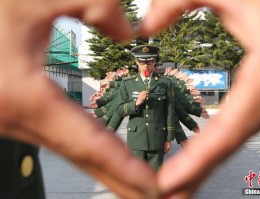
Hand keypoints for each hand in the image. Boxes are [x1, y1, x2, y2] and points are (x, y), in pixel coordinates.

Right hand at [0, 1, 157, 198]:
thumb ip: (96, 7)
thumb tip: (127, 33)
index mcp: (23, 94)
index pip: (89, 142)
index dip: (125, 167)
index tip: (156, 188)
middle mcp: (14, 115)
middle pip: (82, 156)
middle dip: (121, 182)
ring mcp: (10, 116)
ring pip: (70, 148)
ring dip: (105, 166)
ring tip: (137, 182)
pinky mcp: (11, 107)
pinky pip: (58, 133)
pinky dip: (85, 146)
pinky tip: (100, 149)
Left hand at [140, 0, 259, 197]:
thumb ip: (180, 2)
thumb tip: (144, 28)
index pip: (226, 132)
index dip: (194, 163)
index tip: (165, 186)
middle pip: (230, 145)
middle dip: (196, 174)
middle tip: (162, 198)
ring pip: (237, 139)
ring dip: (205, 162)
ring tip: (176, 182)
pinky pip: (243, 126)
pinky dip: (219, 144)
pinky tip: (202, 151)